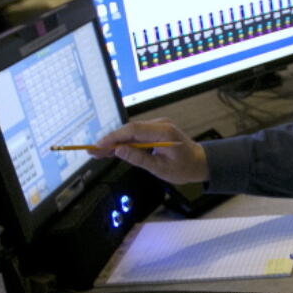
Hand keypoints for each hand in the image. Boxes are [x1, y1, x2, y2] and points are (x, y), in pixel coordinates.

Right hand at [89, 119, 209, 184]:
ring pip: (130, 132)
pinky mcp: (155, 130)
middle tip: (93, 151)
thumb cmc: (184, 167)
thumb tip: (119, 151)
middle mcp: (160, 124)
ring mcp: (158, 126)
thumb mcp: (160, 168)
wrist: (199, 163)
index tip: (99, 146)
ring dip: (115, 142)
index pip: (133, 130)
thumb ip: (138, 158)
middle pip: (129, 129)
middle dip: (110, 140)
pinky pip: (136, 134)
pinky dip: (124, 142)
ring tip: (98, 153)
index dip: (113, 137)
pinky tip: (111, 150)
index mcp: (164, 132)